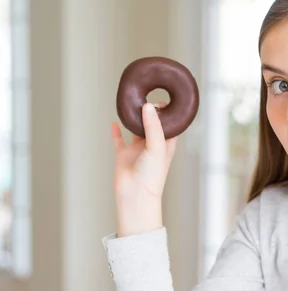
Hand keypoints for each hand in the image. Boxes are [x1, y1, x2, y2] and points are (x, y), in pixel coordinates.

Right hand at [110, 102, 177, 236]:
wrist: (135, 195)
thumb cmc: (152, 175)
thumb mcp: (156, 147)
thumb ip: (153, 127)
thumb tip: (148, 106)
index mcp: (166, 144)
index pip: (170, 125)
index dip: (169, 113)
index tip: (164, 98)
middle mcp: (152, 145)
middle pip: (153, 124)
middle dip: (150, 112)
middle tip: (146, 96)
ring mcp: (137, 150)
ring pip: (136, 129)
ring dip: (134, 118)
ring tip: (131, 103)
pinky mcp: (123, 155)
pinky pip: (119, 140)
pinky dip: (116, 131)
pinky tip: (114, 121)